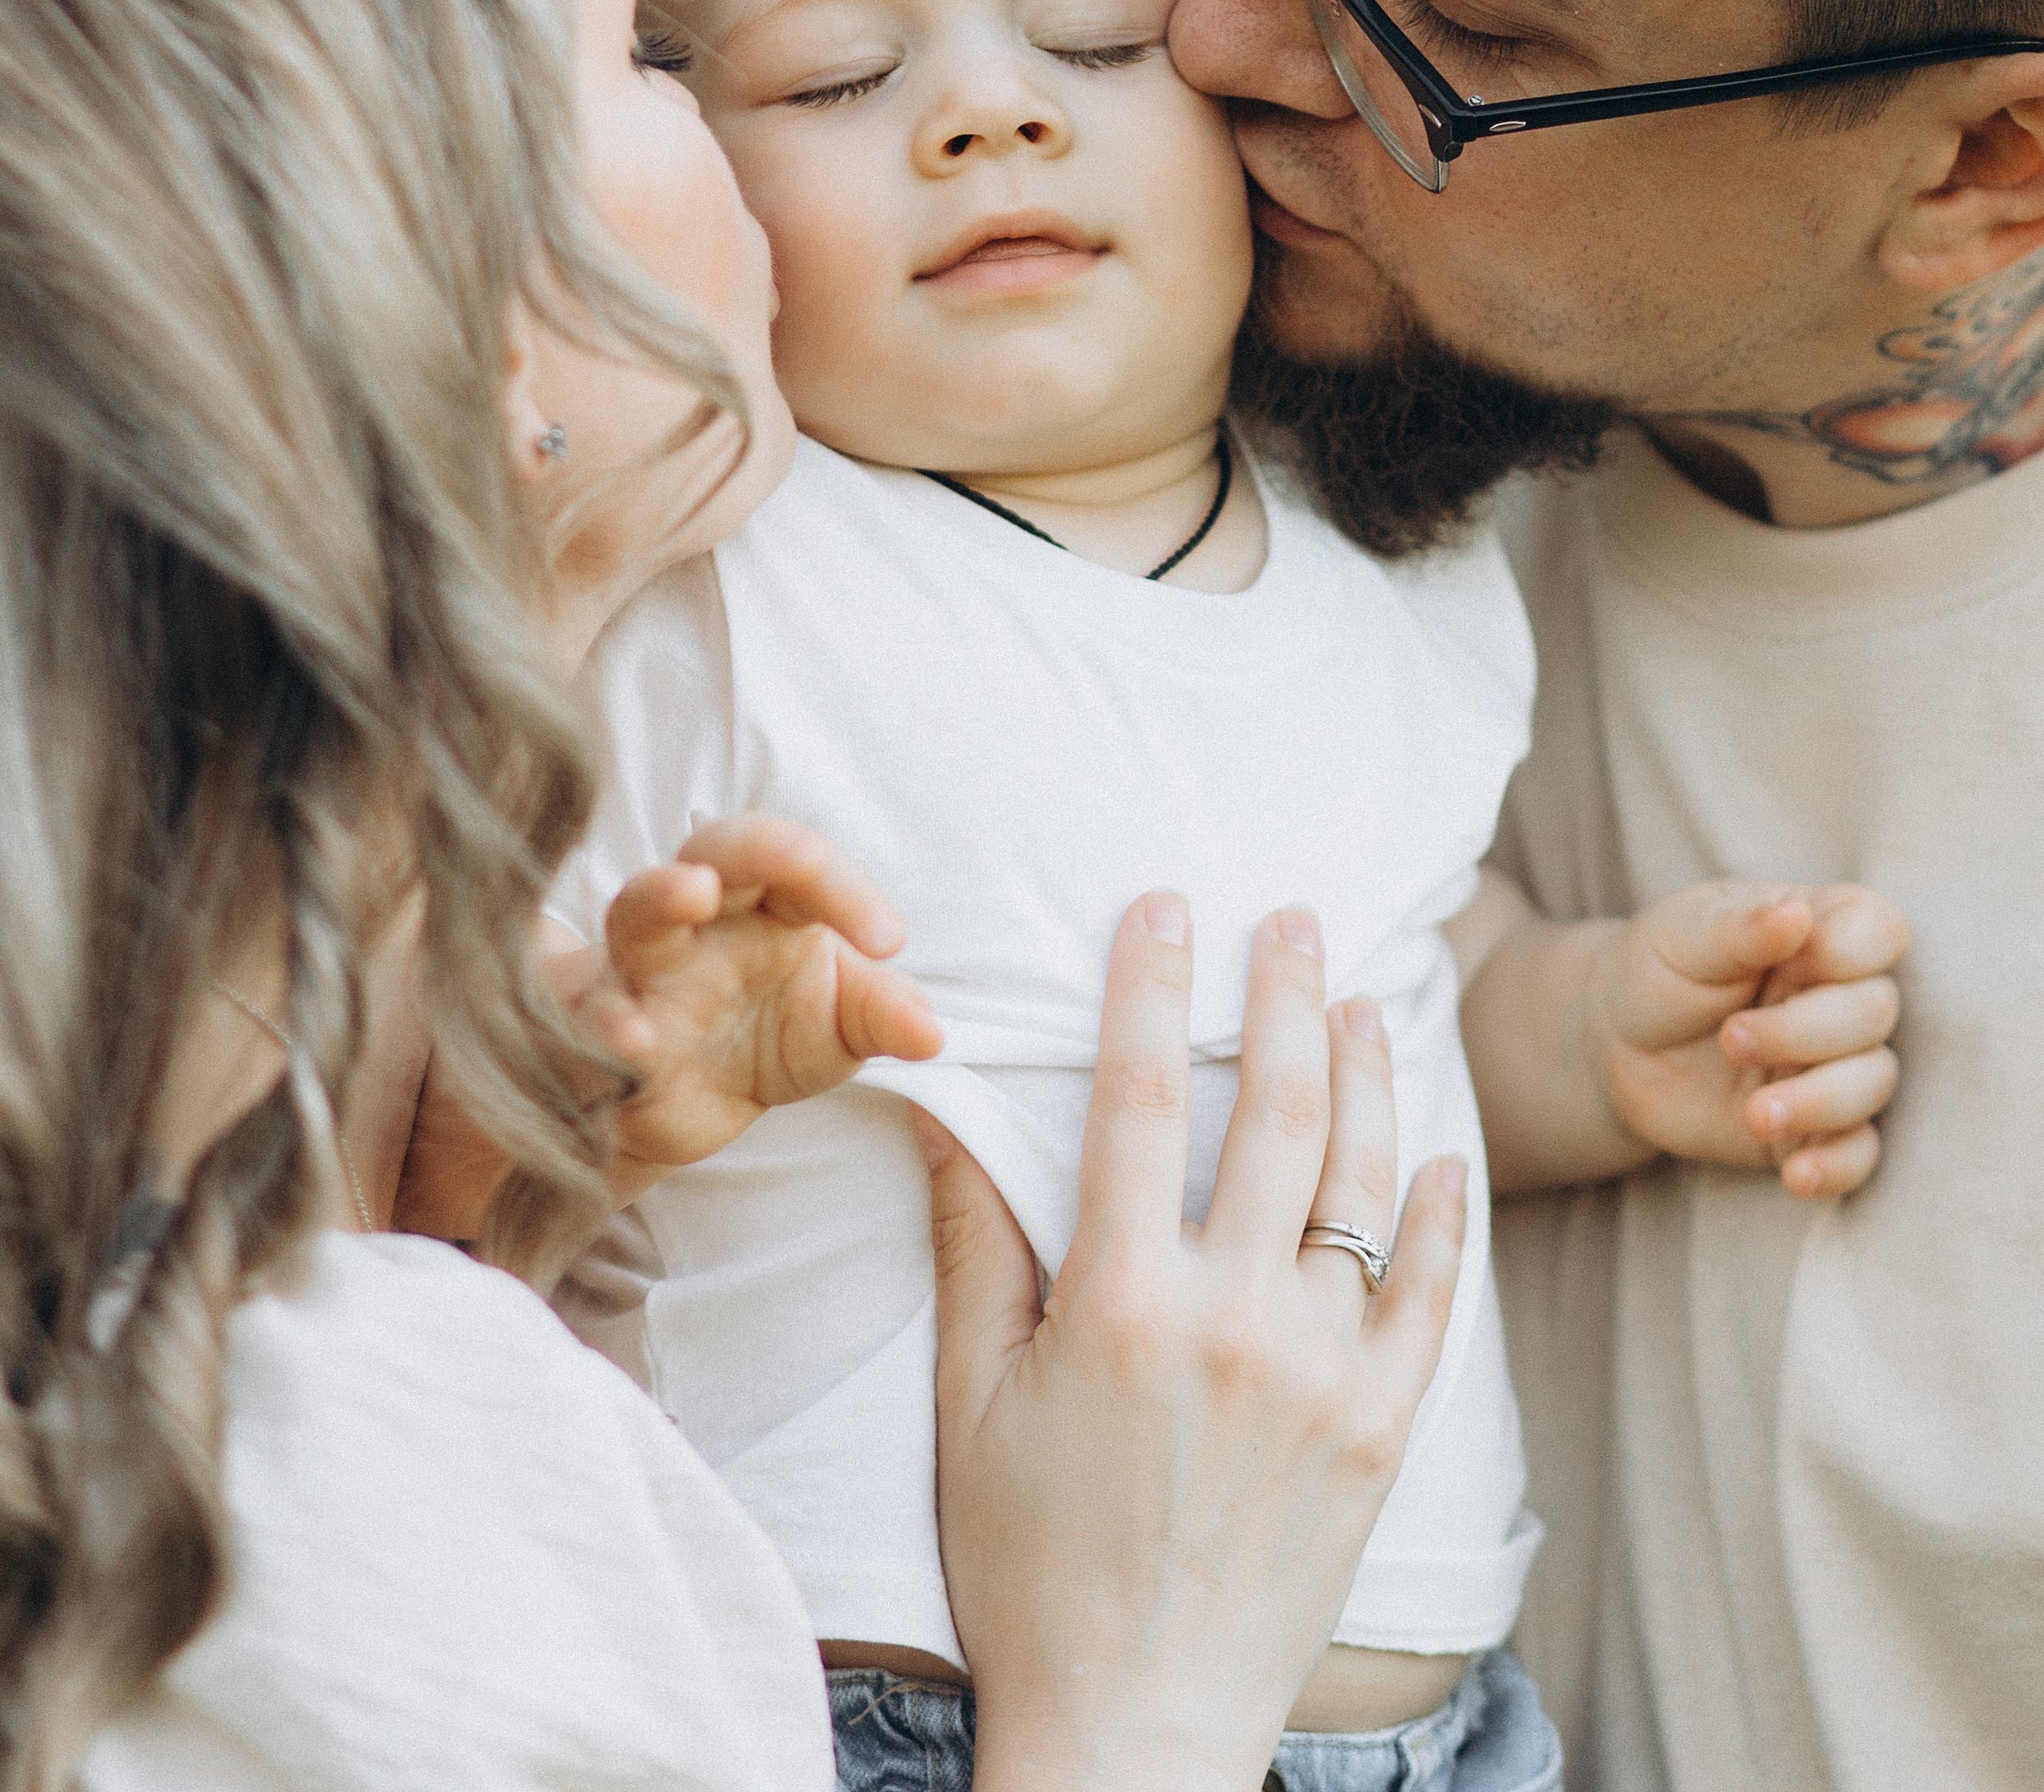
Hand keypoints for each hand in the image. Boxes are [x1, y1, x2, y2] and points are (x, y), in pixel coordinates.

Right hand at [572, 812, 941, 1189]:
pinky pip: (590, 1017)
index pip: (800, 864)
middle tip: (797, 860)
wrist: (693, 1111)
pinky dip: (607, 1025)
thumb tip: (932, 1034)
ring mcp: (642, 972)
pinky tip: (633, 1039)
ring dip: (661, 898)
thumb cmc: (768, 1037)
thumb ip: (881, 1018)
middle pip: (714, 850)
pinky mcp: (602, 1036)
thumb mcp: (839, 1028)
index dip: (846, 888)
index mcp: (764, 902)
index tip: (890, 942)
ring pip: (635, 914)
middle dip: (754, 847)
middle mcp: (700, 922)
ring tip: (694, 894)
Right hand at [922, 893, 1466, 1791]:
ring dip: (1367, 1075)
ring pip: (1362, 1184)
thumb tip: (942, 1115)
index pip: (1141, 1097)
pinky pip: (1433, 1300)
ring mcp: (1323, 1374)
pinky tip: (1441, 1152)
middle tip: (1292, 918)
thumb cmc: (1030, 1564)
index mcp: (1121, 1301)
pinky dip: (1445, 1219)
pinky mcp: (1383, 1431)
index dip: (1152, 986)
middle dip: (1282, 995)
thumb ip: (974, 1247)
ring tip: (1363, 999)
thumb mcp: (973, 1400)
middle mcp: (1234, 1319)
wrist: (1136, 1724)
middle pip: (1275, 1112)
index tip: (1165, 907)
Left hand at [1590, 880, 1906, 1194]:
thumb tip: (1795, 914)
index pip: (1878, 930)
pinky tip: (1797, 1174)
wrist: (1615, 1042)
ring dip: (1819, 1100)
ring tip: (1754, 1111)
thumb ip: (1741, 927)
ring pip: (1873, 1083)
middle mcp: (1838, 997)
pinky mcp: (1814, 1125)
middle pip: (1875, 1014)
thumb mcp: (1684, 934)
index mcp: (1817, 932)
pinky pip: (1858, 1153)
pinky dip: (1837, 1166)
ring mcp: (1831, 1063)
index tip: (1792, 962)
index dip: (1850, 950)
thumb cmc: (1658, 969)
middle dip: (1807, 1032)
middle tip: (1731, 1038)